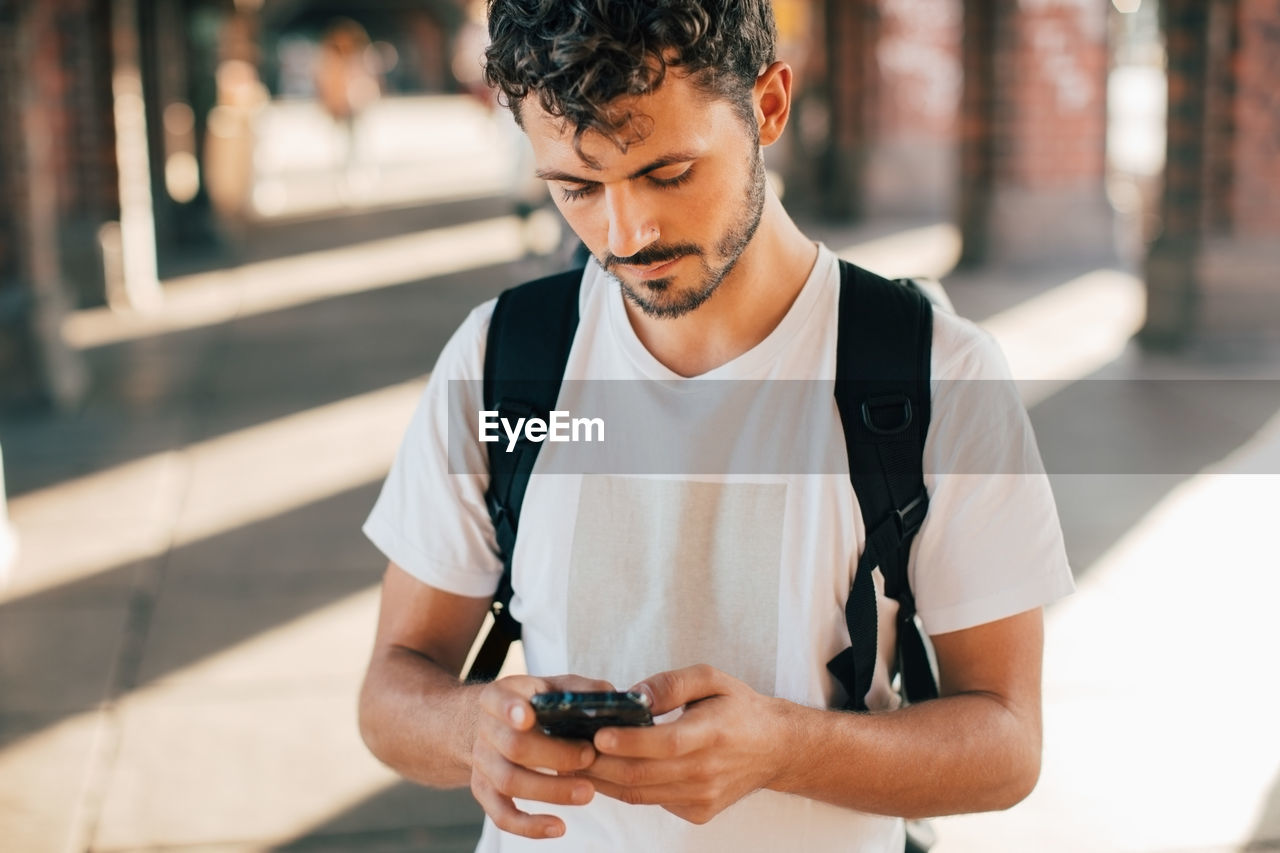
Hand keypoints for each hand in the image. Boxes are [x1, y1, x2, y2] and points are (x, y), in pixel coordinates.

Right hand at [471, 674, 613, 838]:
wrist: (491, 725)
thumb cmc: (532, 704)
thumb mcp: (551, 687)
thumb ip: (580, 689)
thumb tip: (613, 698)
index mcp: (499, 696)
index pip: (498, 699)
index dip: (510, 709)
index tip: (528, 717)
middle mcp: (486, 730)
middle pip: (513, 746)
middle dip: (553, 755)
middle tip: (589, 756)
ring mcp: (483, 763)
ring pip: (510, 782)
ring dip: (551, 791)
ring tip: (587, 792)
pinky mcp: (485, 791)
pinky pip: (502, 815)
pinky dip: (529, 826)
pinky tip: (559, 827)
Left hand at [583, 664, 786, 824]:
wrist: (775, 749)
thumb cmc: (738, 708)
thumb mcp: (712, 678)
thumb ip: (672, 683)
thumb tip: (633, 694)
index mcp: (712, 733)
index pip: (665, 743)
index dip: (629, 741)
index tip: (597, 733)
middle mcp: (706, 771)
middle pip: (642, 774)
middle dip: (599, 764)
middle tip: (566, 748)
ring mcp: (701, 797)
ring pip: (640, 793)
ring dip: (601, 780)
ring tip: (572, 761)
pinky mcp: (697, 812)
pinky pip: (651, 801)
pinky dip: (624, 789)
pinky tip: (604, 772)